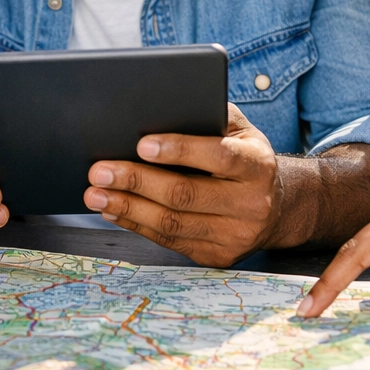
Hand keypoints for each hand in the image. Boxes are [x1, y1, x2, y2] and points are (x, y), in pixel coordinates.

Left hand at [83, 103, 282, 266]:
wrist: (274, 207)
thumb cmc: (243, 157)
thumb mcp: (238, 130)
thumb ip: (207, 116)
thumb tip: (156, 112)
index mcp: (258, 164)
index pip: (218, 155)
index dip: (179, 149)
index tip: (141, 144)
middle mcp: (252, 203)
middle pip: (186, 194)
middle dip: (137, 181)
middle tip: (100, 171)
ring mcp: (236, 235)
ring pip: (173, 223)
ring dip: (127, 208)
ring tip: (95, 194)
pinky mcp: (218, 256)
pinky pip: (170, 242)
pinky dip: (137, 225)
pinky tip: (114, 211)